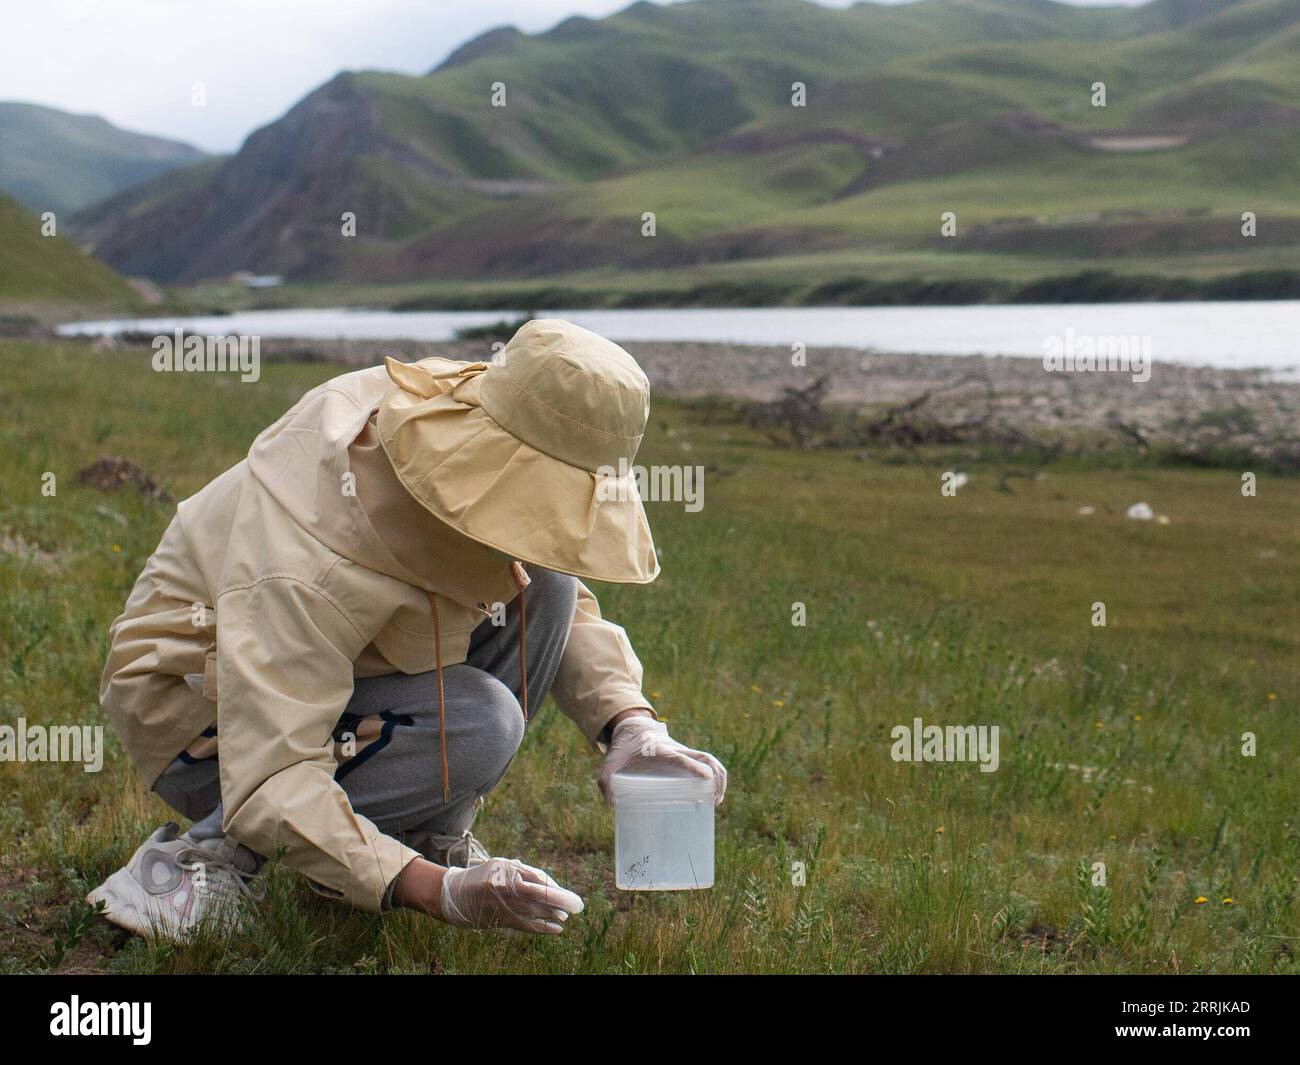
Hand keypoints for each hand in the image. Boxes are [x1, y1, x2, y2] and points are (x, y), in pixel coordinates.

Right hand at [439, 857, 584, 934]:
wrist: (452, 894)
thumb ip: (525, 873)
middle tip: (577, 907)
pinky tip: (556, 929)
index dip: (555, 889)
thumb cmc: (483, 877)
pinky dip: (540, 927)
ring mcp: (498, 903)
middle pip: (536, 894)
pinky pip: (522, 924)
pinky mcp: (496, 918)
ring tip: (565, 917)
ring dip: (551, 914)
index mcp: (505, 869)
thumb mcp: (502, 866)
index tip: (569, 896)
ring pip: (531, 910)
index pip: (536, 879)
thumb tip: (552, 887)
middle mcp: (502, 885)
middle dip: (559, 901)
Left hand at [598, 716, 727, 806]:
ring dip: (719, 777)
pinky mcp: (686, 756)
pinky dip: (715, 775)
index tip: (705, 778)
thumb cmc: (623, 750)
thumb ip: (606, 782)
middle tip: (716, 799)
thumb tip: (612, 803)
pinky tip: (711, 794)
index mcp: (658, 750)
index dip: (692, 766)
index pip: (679, 757)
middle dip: (716, 776)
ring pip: (709, 759)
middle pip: (704, 757)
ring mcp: (683, 752)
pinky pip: (706, 763)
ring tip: (717, 800)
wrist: (633, 730)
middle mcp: (675, 750)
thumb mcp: (610, 765)